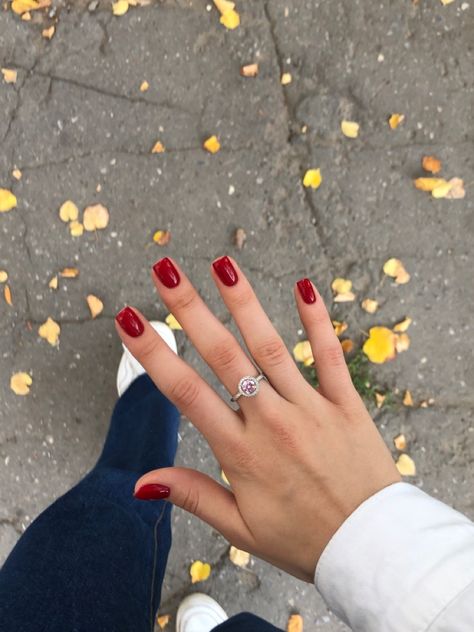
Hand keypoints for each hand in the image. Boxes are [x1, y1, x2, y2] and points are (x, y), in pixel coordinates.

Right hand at [115, 256, 399, 581]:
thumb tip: (141, 482)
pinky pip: (330, 356)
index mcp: (241, 452)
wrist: (372, 547)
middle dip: (190, 309)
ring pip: (272, 347)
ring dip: (245, 304)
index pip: (186, 393)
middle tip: (166, 270)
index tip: (130, 319)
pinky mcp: (346, 404)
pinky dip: (317, 321)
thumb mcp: (241, 528)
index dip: (154, 353)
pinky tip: (304, 287)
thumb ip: (193, 496)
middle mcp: (271, 422)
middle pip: (223, 357)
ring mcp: (311, 409)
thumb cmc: (304, 539)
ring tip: (223, 265)